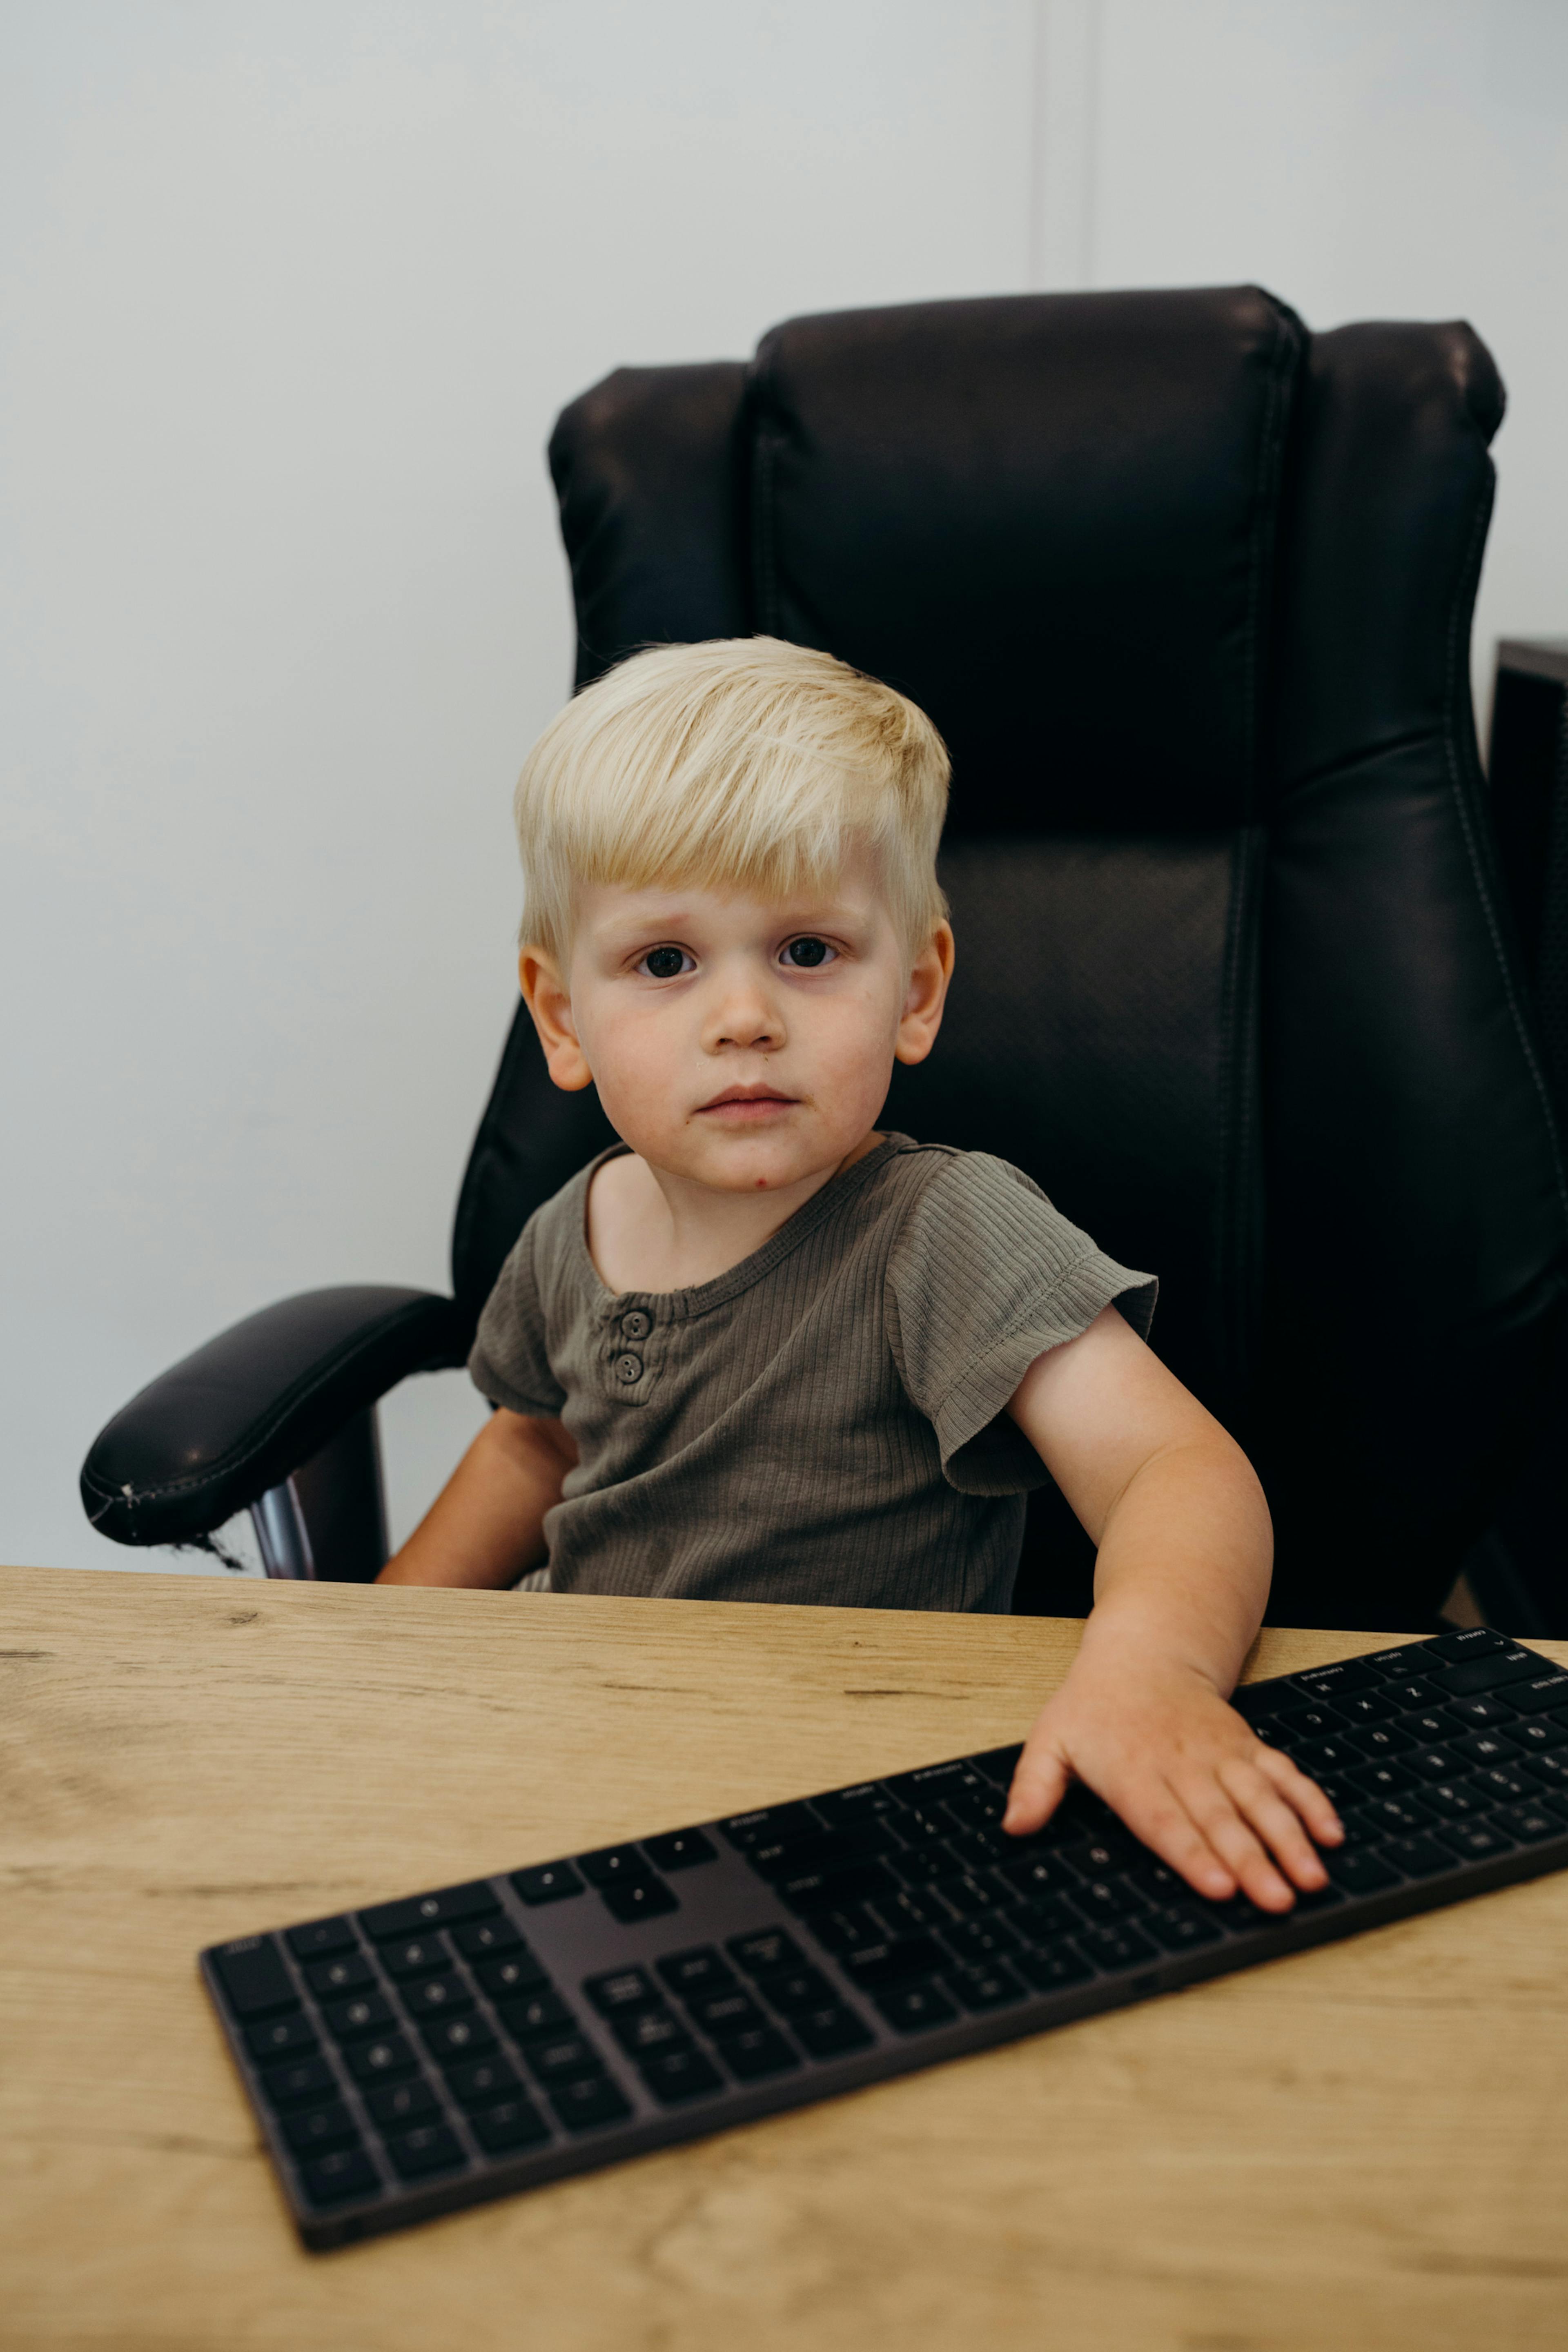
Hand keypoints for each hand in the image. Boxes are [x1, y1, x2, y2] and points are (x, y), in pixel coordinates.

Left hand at [1002, 1649, 1342, 1910]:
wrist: (1142, 1650)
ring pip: (1260, 1799)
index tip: (1219, 1886)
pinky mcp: (1246, 1747)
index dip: (1193, 1855)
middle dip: (1251, 1861)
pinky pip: (1283, 1774)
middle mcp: (1183, 1764)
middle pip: (1220, 1819)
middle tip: (1276, 1899)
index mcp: (1133, 1771)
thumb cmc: (1093, 1704)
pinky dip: (1309, 1801)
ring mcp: (1221, 1755)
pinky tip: (1331, 1832)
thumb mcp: (1051, 1738)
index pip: (1165, 1821)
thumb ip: (1034, 1785)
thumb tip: (1014, 1825)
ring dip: (1289, 1839)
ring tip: (1311, 1877)